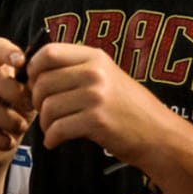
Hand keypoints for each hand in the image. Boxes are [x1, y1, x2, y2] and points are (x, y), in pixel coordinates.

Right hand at [0, 37, 32, 163]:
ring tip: (20, 128)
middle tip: (31, 107)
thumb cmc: (12, 114)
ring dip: (8, 120)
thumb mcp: (25, 98)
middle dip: (14, 93)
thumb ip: (30, 87)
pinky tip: (7, 142)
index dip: (7, 51)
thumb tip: (41, 81)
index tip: (21, 61)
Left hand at [26, 42, 169, 163]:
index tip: (34, 84)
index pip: (49, 52)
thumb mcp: (107, 76)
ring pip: (48, 107)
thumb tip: (34, 72)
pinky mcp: (97, 121)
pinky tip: (54, 141)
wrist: (159, 134)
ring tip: (51, 129)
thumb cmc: (128, 108)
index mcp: (95, 57)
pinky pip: (58, 128)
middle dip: (36, 100)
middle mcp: (95, 72)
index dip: (33, 69)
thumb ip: (77, 69)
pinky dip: (51, 138)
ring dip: (44, 123)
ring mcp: (96, 96)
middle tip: (43, 112)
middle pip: (43, 81)